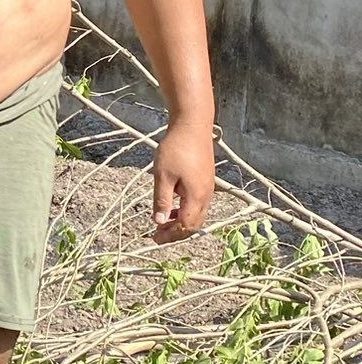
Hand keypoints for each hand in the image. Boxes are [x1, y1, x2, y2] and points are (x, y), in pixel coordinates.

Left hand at [151, 121, 214, 244]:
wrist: (192, 125)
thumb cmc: (176, 148)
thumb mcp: (162, 176)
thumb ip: (162, 200)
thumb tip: (159, 222)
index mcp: (196, 196)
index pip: (186, 226)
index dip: (170, 235)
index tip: (154, 238)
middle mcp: (206, 195)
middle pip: (194, 224)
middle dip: (176, 232)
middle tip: (158, 234)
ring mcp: (208, 187)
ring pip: (197, 214)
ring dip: (181, 221)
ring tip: (163, 221)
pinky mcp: (206, 180)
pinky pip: (198, 204)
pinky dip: (185, 210)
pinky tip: (172, 206)